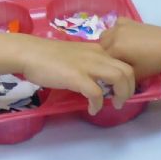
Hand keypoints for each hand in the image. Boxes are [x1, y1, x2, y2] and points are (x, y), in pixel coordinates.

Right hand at [20, 37, 135, 114]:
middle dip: (130, 88)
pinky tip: (93, 110)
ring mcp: (87, 65)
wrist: (30, 53)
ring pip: (118, 77)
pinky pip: (96, 93)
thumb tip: (98, 77)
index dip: (129, 77)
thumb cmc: (48, 55)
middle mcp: (96, 55)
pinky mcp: (76, 77)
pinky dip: (98, 104)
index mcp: (97, 49)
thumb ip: (89, 62)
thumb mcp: (76, 55)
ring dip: (121, 95)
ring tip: (116, 105)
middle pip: (127, 69)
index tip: (124, 88)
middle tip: (122, 99)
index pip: (124, 60)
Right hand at [99, 17, 160, 79]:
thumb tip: (113, 79)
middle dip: (105, 55)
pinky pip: (115, 26)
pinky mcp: (129, 21)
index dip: (105, 67)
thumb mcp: (136, 74)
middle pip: (101, 46)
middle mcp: (114, 34)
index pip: (101, 59)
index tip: (111, 72)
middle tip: (116, 63)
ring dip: (108, 44)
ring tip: (119, 52)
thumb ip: (121, 76)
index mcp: (115, 48)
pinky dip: (115, 32)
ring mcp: (121, 25)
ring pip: (105, 35)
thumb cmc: (154, 61)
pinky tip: (124, 39)